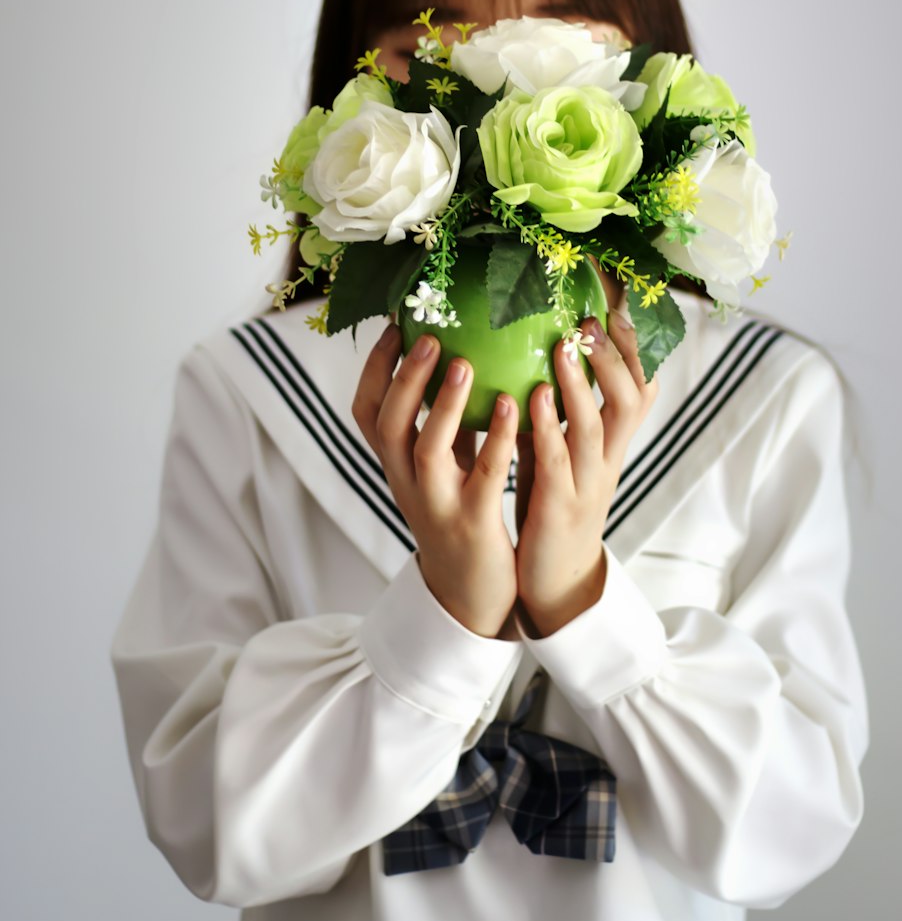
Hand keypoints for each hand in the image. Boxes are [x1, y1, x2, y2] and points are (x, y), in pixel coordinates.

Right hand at [352, 323, 519, 638]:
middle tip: (430, 336)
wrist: (472, 595)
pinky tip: (514, 406)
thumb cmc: (462, 515)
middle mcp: (406, 483)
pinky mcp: (473, 524)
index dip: (375, 368)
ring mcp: (437, 504)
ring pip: (426, 449)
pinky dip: (496, 438)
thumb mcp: (445, 466)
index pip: (366, 412)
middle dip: (404, 377)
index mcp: (396, 466)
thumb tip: (463, 355)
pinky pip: (482, 477)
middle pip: (387, 424)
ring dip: (444, 403)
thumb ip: (448, 421)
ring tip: (464, 362)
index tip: (395, 325)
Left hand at [514, 310, 659, 636]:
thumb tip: (533, 343)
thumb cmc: (551, 499)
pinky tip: (531, 399)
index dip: (635, 343)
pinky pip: (556, 463)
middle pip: (632, 399)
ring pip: (596, 428)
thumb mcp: (562, 446)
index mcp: (613, 441)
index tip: (617, 297)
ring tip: (565, 346)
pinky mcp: (561, 508)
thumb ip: (555, 402)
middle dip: (617, 357)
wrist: (555, 578)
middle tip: (593, 317)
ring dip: (582, 385)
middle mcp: (609, 457)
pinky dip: (547, 428)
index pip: (640, 383)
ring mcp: (588, 483)